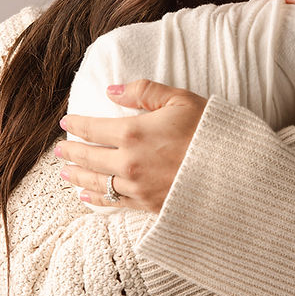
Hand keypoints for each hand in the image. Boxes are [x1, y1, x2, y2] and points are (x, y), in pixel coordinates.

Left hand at [55, 79, 207, 213]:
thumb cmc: (210, 132)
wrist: (235, 175)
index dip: (77, 124)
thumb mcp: (181, 100)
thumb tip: (112, 90)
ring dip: (78, 175)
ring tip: (66, 172)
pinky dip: (97, 199)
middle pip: (89, 156)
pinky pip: (114, 202)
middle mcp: (128, 162)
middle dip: (71, 151)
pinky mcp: (148, 206)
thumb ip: (144, 91)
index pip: (93, 127)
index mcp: (133, 132)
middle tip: (59, 149)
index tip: (65, 122)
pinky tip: (87, 196)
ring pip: (97, 181)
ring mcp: (137, 187)